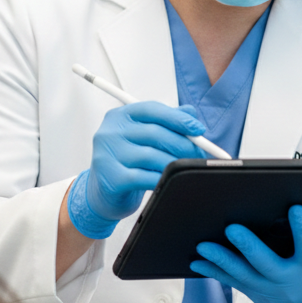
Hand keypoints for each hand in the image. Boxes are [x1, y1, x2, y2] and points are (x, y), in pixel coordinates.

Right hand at [66, 101, 205, 238]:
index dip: (178, 118)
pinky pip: (144, 177)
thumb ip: (166, 122)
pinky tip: (169, 179)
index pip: (152, 109)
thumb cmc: (126, 162)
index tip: (197, 129)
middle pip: (155, 133)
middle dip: (183, 144)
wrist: (103, 193)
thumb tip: (191, 113)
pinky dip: (162, 178)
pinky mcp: (111, 178)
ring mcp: (107, 155)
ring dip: (175, 163)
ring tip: (185, 168)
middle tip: (198, 153)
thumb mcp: (144, 137)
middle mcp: (110, 132)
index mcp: (119, 116)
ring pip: (152, 156)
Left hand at [191, 206, 301, 302]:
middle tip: (232, 228)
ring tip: (202, 245)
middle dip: (248, 246)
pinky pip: (231, 281)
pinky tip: (196, 260)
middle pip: (265, 263)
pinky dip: (213, 270)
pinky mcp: (254, 293)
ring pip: (241, 273)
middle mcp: (288, 282)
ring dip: (220, 259)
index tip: (296, 207)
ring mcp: (268, 290)